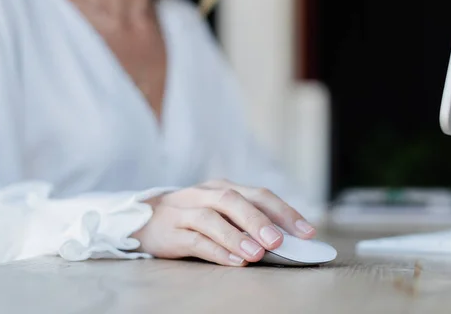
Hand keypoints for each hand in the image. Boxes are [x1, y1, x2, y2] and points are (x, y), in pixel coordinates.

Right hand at [131, 179, 316, 265]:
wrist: (143, 217)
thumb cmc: (193, 217)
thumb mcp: (220, 212)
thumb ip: (246, 221)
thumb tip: (284, 240)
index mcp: (224, 187)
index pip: (259, 194)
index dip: (284, 211)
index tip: (307, 232)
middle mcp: (206, 194)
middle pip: (234, 200)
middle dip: (260, 220)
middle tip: (280, 241)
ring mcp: (186, 211)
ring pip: (212, 219)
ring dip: (237, 237)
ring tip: (257, 254)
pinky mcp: (171, 231)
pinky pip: (194, 240)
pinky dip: (216, 250)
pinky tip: (233, 261)